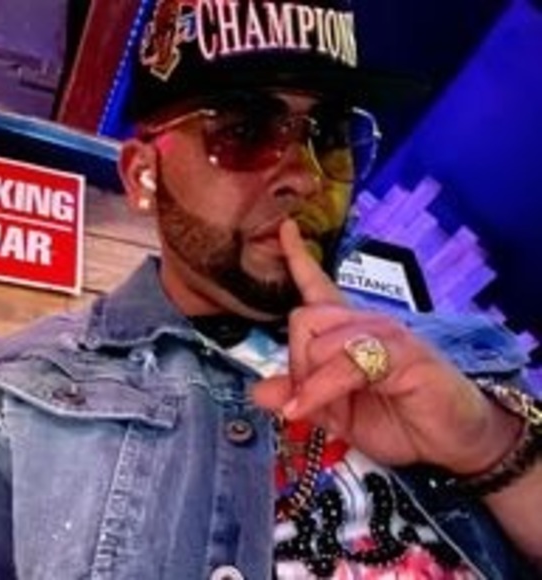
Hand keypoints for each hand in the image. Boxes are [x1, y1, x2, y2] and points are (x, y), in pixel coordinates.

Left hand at [252, 220, 520, 473]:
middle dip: (294, 364)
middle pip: (304, 318)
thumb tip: (258, 390)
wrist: (453, 444)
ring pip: (319, 339)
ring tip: (315, 407)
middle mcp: (366, 324)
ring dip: (307, 380)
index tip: (286, 228)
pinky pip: (346, 361)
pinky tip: (310, 407)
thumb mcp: (339, 417)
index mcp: (350, 333)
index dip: (299, 258)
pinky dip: (320, 389)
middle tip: (305, 398)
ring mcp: (385, 333)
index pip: (320, 286)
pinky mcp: (402, 351)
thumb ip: (302, 398)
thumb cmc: (400, 422)